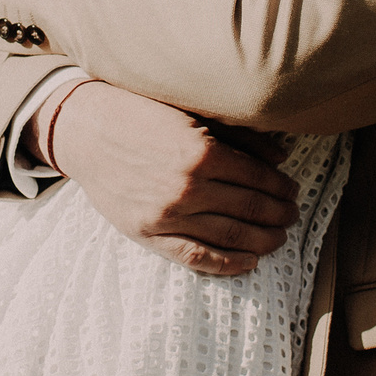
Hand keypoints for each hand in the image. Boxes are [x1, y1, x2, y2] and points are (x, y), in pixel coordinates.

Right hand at [43, 81, 298, 275]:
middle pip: (250, 209)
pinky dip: (227, 264)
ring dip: (262, 239)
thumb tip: (281, 156)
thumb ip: (237, 135)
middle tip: (292, 214)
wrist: (83, 130)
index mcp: (200, 152)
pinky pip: (196, 258)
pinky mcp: (147, 234)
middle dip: (279, 214)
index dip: (281, 187)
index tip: (292, 189)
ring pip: (230, 237)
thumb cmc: (137, 112)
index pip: (258, 178)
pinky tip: (249, 261)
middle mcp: (187, 188)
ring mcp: (166, 216)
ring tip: (278, 237)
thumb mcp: (189, 111)